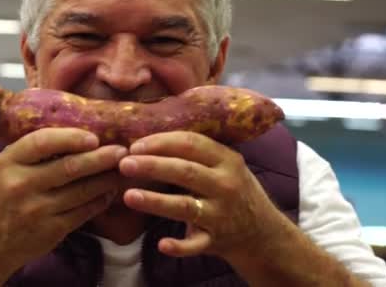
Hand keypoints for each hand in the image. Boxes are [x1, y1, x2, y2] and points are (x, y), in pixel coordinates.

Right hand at [0, 128, 127, 275]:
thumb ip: (33, 150)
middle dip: (101, 158)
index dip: (71, 138)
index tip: (93, 137)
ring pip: (83, 190)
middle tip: (122, 151)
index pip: (41, 142)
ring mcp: (37, 210)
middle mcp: (21, 185)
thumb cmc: (1, 196)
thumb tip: (78, 130)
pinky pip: (84, 212)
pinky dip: (101, 200)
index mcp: (9, 162)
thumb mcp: (6, 167)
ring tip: (123, 169)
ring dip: (107, 179)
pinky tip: (110, 191)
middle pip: (70, 167)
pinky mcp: (52, 231)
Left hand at [118, 131, 282, 258]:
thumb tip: (147, 138)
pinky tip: (161, 244)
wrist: (261, 232)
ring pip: (185, 207)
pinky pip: (196, 245)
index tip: (135, 144)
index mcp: (226, 160)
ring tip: (129, 196)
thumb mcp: (224, 165)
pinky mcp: (216, 241)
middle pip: (185, 171)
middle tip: (124, 164)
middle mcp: (225, 185)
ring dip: (156, 201)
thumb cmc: (232, 189)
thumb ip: (195, 153)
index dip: (161, 142)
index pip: (191, 144)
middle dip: (153, 165)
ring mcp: (221, 215)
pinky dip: (179, 247)